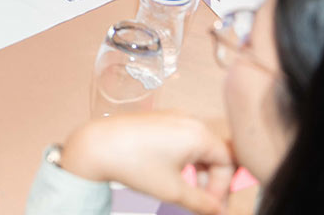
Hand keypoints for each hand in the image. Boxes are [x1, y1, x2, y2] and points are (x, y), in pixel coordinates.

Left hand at [61, 112, 235, 214]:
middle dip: (211, 181)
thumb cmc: (134, 164)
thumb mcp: (173, 191)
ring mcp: (172, 117)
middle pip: (213, 153)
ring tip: (185, 191)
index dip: (222, 188)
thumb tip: (218, 211)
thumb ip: (202, 203)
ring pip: (197, 147)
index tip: (211, 206)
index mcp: (198, 133)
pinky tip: (171, 175)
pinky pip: (181, 139)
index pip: (227, 162)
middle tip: (203, 203)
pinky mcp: (157, 119)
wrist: (96, 146)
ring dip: (197, 171)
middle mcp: (188, 119)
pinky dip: (183, 159)